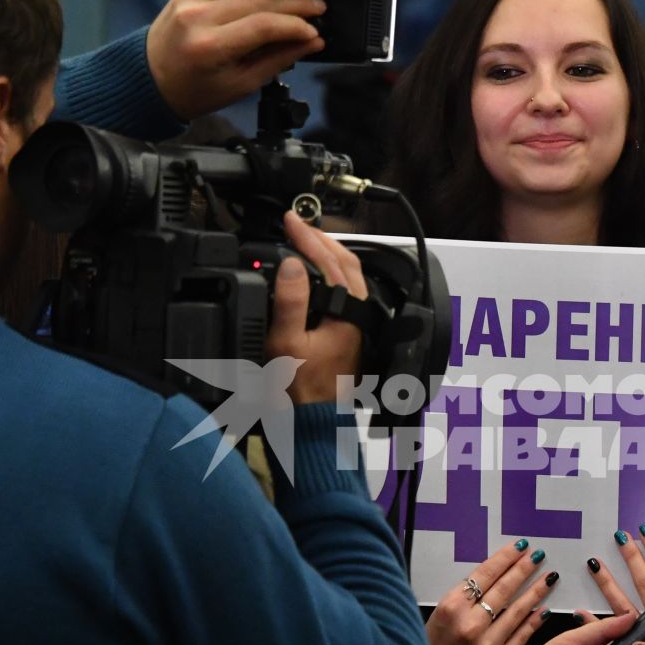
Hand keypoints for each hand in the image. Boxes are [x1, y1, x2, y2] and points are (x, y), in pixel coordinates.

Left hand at [145, 0, 325, 119]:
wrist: (148, 80)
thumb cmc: (192, 91)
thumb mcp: (240, 85)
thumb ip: (278, 60)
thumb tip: (310, 42)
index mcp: (209, 46)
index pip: (263, 24)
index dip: (295, 24)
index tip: (314, 29)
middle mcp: (198, 16)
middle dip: (293, 1)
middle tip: (318, 7)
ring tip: (299, 3)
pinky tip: (268, 2)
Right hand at [268, 211, 364, 403]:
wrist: (310, 425)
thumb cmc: (300, 392)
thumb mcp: (286, 344)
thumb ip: (290, 301)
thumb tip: (292, 263)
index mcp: (348, 313)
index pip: (330, 260)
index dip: (307, 236)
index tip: (289, 220)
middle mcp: (358, 315)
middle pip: (345, 263)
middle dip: (320, 239)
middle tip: (296, 224)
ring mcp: (354, 325)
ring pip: (346, 277)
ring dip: (325, 255)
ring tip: (302, 241)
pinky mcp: (346, 334)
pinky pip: (341, 292)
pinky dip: (325, 275)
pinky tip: (309, 277)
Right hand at [426, 541, 558, 644]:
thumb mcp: (439, 612)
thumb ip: (465, 595)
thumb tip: (496, 573)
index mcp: (451, 606)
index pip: (485, 574)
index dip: (505, 558)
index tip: (520, 546)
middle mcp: (469, 625)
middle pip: (504, 589)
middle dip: (524, 568)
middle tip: (539, 555)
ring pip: (518, 611)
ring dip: (536, 591)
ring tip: (549, 577)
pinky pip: (522, 636)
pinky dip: (534, 620)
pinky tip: (544, 608)